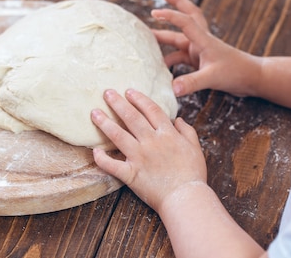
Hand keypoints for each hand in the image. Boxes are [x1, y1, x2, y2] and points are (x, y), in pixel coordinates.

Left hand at [91, 88, 206, 211]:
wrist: (186, 198)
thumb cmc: (193, 174)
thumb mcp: (195, 148)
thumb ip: (187, 131)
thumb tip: (178, 119)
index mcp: (168, 134)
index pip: (151, 110)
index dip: (139, 99)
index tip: (129, 91)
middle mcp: (151, 142)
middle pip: (132, 117)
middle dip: (118, 103)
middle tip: (107, 92)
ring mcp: (140, 157)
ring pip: (118, 135)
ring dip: (105, 123)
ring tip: (94, 113)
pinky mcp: (132, 174)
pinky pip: (113, 165)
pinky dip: (102, 159)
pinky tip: (94, 150)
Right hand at [152, 0, 261, 96]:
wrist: (253, 78)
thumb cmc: (236, 73)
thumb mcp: (212, 78)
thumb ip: (191, 82)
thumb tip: (172, 88)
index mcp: (204, 40)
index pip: (185, 21)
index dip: (170, 16)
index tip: (155, 13)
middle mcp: (201, 42)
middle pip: (186, 17)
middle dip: (175, 3)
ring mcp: (200, 51)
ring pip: (179, 39)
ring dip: (165, 38)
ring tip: (147, 38)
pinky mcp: (201, 61)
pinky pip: (181, 56)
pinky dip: (170, 60)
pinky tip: (160, 67)